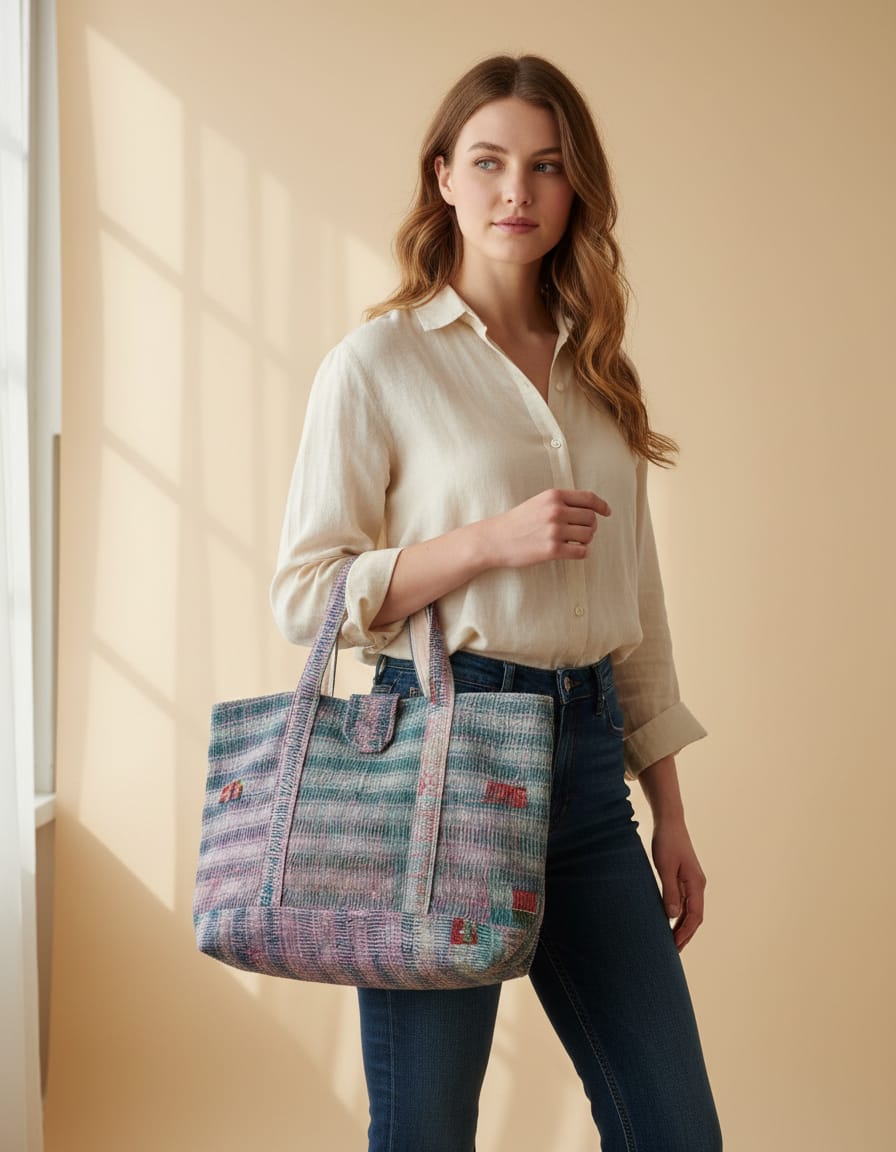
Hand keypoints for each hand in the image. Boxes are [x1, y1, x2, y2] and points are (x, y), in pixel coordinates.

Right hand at [485, 488, 610, 568]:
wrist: (495, 539)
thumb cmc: (518, 521)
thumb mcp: (538, 502)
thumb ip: (561, 502)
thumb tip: (590, 510)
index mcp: (553, 496)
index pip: (588, 498)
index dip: (602, 506)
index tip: (607, 512)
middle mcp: (555, 511)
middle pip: (591, 518)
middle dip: (590, 526)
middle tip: (581, 532)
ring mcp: (554, 530)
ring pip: (589, 535)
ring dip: (585, 540)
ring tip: (574, 542)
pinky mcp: (552, 550)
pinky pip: (581, 552)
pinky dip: (581, 553)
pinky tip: (572, 552)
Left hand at [651, 819, 706, 951]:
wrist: (670, 822)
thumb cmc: (666, 842)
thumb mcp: (665, 867)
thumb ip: (670, 891)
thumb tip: (673, 916)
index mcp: (696, 883)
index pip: (694, 916)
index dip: (685, 933)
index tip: (675, 947)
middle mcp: (697, 884)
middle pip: (695, 917)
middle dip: (685, 935)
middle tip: (673, 951)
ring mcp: (692, 881)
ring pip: (690, 910)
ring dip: (682, 926)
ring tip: (671, 941)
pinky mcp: (685, 877)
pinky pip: (685, 902)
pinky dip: (679, 915)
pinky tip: (670, 921)